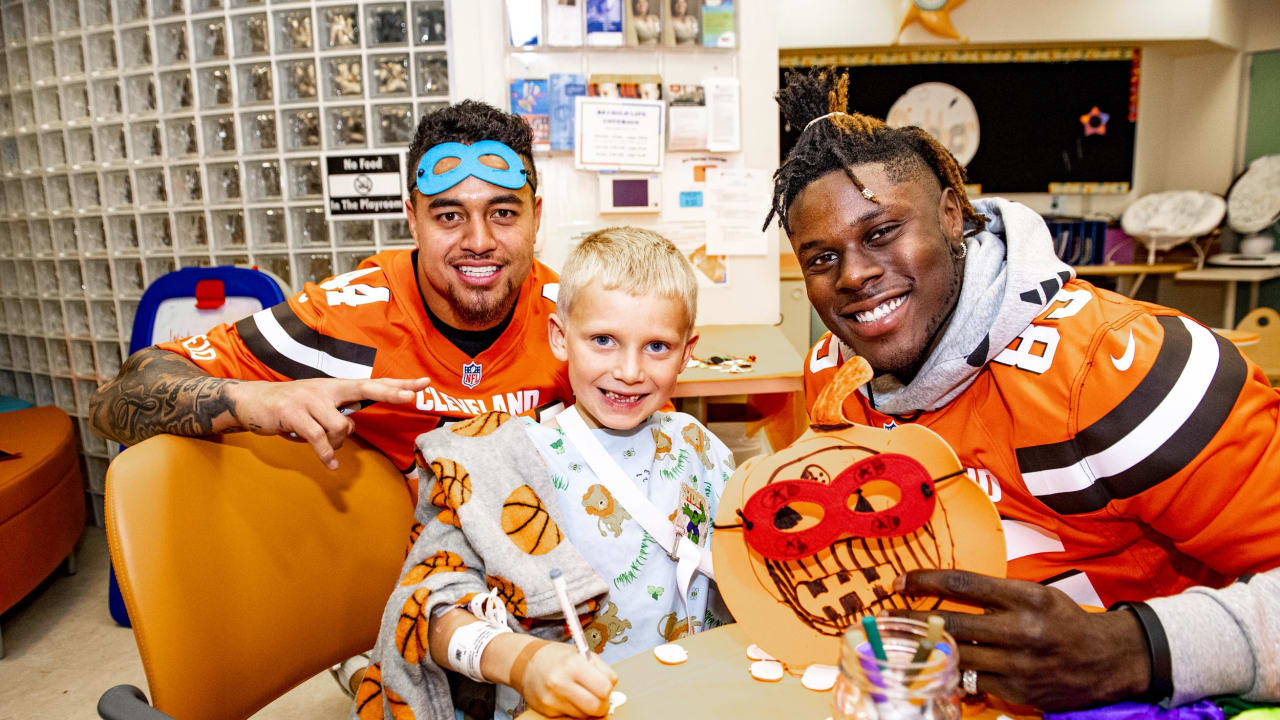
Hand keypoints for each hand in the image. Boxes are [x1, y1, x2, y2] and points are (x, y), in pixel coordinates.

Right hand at [227, 377, 428, 468]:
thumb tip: (351, 429)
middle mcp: (327, 388)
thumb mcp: (318, 405)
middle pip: (367, 389)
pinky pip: (319, 439)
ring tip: (326, 447)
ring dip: (337, 444)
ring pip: (341, 427)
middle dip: (391, 393)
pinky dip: (326, 455)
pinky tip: (330, 464)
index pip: (373, 384)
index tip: (424, 384)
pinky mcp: (295, 414)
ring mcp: (311, 399)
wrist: (252, 401)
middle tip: (412, 398)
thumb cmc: (291, 407)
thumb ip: (337, 413)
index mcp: (336, 386)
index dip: (399, 385)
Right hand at [516, 642, 616, 717]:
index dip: (609, 688)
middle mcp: (561, 682)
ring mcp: (552, 698)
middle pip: (596, 706)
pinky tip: (568, 697)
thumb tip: (613, 688)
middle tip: (600, 698)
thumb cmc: (556, 657)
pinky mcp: (547, 710)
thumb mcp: (581, 654)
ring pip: (585, 715)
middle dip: (603, 704)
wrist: (525, 662)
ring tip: (582, 694)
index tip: (606, 686)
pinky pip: (571, 716)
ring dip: (588, 708)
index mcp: (573, 664)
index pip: (605, 687)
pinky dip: (574, 710)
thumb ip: (600, 670)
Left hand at [890, 570, 1150, 710]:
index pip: (963, 584)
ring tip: (906, 642)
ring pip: (958, 656)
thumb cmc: (1064, 620)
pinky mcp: (1019, 691)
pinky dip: (955, 672)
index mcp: (1026, 597)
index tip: (901, 581)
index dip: (925, 581)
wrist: (1109, 660)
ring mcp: (1020, 665)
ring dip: (927, 649)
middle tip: (891, 616)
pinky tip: (940, 664)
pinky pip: (974, 681)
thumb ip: (995, 594)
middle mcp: (1023, 630)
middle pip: (953, 623)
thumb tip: (943, 591)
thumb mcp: (1036, 594)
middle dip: (914, 620)